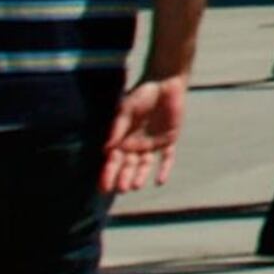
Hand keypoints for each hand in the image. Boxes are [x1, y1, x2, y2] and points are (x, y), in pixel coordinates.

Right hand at [103, 78, 188, 194]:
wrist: (165, 83)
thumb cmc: (141, 94)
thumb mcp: (126, 110)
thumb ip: (118, 129)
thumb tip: (105, 149)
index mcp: (122, 139)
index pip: (113, 161)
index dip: (108, 174)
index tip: (103, 187)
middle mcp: (136, 145)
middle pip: (128, 166)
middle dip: (123, 178)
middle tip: (121, 189)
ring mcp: (152, 144)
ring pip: (145, 165)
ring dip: (140, 176)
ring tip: (136, 186)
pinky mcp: (169, 140)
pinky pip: (167, 158)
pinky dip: (164, 169)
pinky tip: (160, 181)